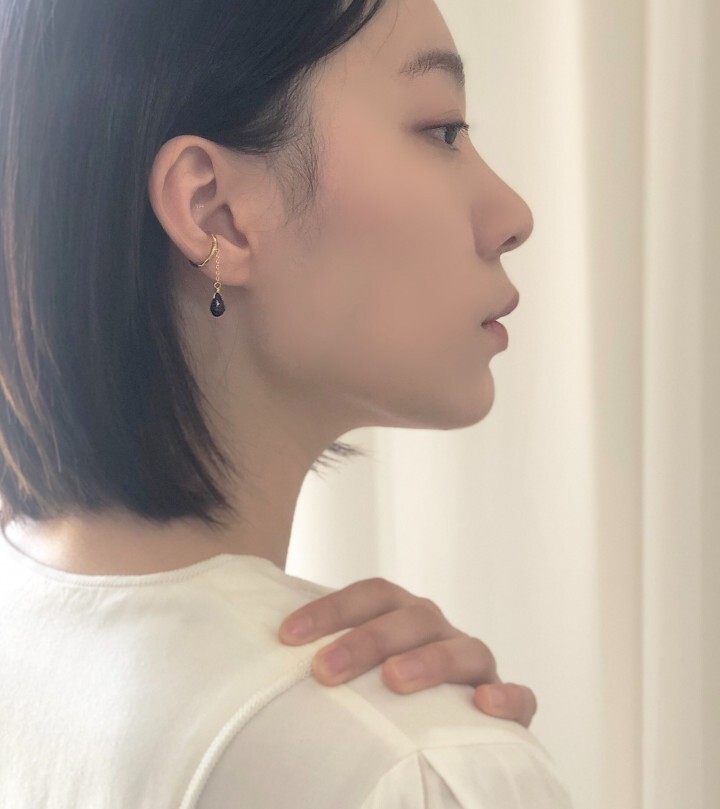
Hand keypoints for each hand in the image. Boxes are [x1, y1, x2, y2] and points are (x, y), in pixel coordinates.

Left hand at [278, 577, 536, 728]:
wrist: (437, 730)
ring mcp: (476, 667)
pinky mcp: (507, 706)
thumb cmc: (379, 697)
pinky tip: (484, 705)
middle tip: (325, 670)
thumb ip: (325, 658)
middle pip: (412, 617)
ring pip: (465, 648)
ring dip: (429, 660)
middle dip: (367, 639)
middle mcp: (439, 632)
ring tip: (396, 681)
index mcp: (403, 616)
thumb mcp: (352, 672)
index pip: (372, 593)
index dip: (331, 608)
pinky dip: (508, 698)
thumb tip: (259, 654)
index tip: (286, 636)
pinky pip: (521, 697)